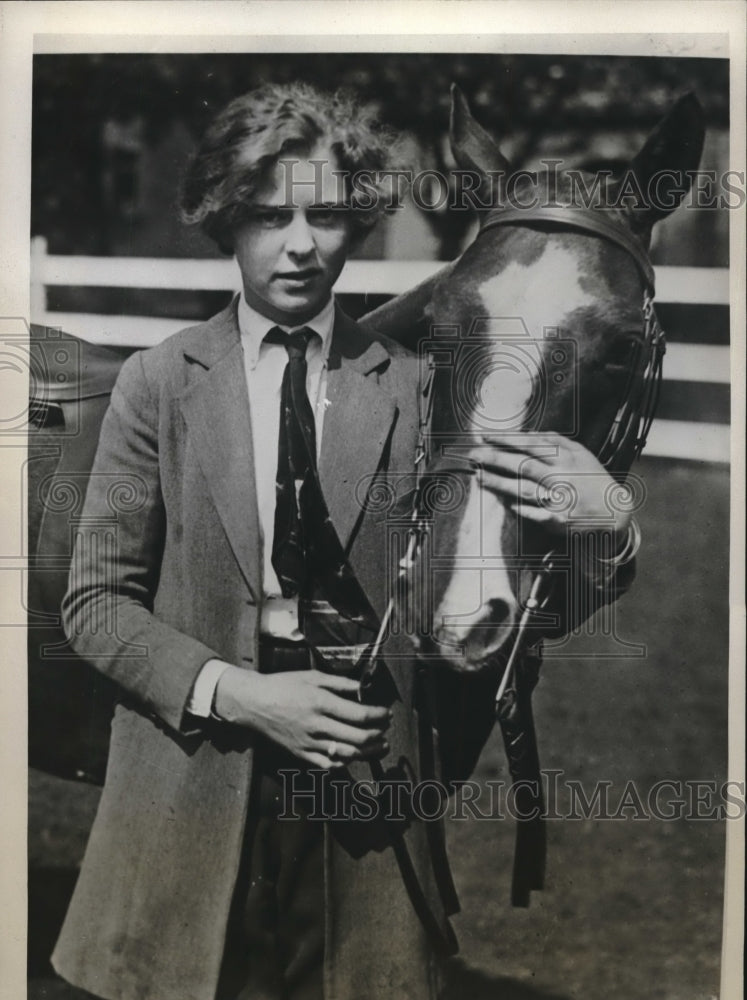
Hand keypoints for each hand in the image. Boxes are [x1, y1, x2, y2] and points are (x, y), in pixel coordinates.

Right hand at [213, 667, 390, 768]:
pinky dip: (345, 762)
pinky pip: (327, 764)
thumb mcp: (312, 676)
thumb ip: (340, 683)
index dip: (378, 716)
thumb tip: (363, 688)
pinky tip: (354, 755)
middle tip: (385, 729)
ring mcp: (308, 742)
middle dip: (378, 734)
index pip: (359, 715)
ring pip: (346, 754)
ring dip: (368, 751)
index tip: (386, 713)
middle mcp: (316, 725)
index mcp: (320, 702)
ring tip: (380, 745)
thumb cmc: (283, 685)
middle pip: (358, 737)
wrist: (254, 703)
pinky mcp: (300, 754)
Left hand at [469, 430, 631, 543]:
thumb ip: (555, 441)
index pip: (531, 445)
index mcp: (566, 457)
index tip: (485, 435)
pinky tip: (503, 502)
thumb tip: (527, 434)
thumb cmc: (591, 478)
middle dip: (496, 459)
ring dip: (499, 483)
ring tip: (477, 476)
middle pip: (523, 465)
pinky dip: (519, 507)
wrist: (614, 512)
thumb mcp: (580, 453)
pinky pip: (533, 513)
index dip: (506, 439)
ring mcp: (559, 499)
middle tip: (472, 454)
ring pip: (523, 490)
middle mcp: (562, 476)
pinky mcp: (558, 520)